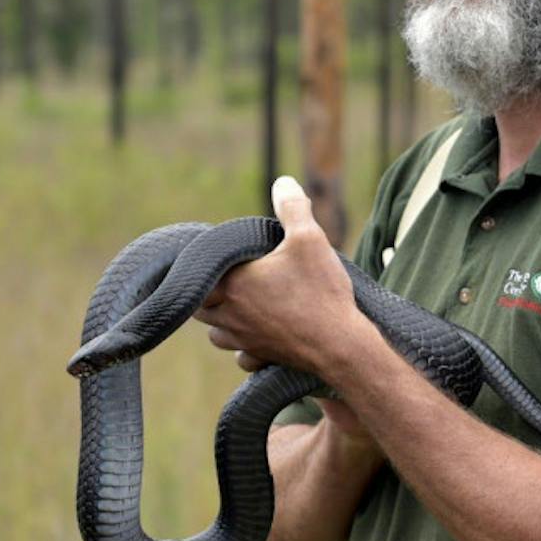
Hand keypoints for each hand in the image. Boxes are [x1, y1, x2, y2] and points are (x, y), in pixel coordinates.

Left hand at [193, 176, 368, 379]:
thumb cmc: (322, 292)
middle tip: (231, 277)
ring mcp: (244, 341)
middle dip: (210, 292)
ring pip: (217, 333)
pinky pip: (242, 356)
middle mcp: (230, 316)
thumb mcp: (310, 239)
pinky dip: (245, 347)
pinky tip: (261, 335)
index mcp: (233, 284)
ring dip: (224, 320)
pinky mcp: (261, 358)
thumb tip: (283, 182)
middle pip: (201, 306)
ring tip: (243, 306)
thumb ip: (292, 207)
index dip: (204, 266)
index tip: (220, 257)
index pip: (198, 275)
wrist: (341, 345)